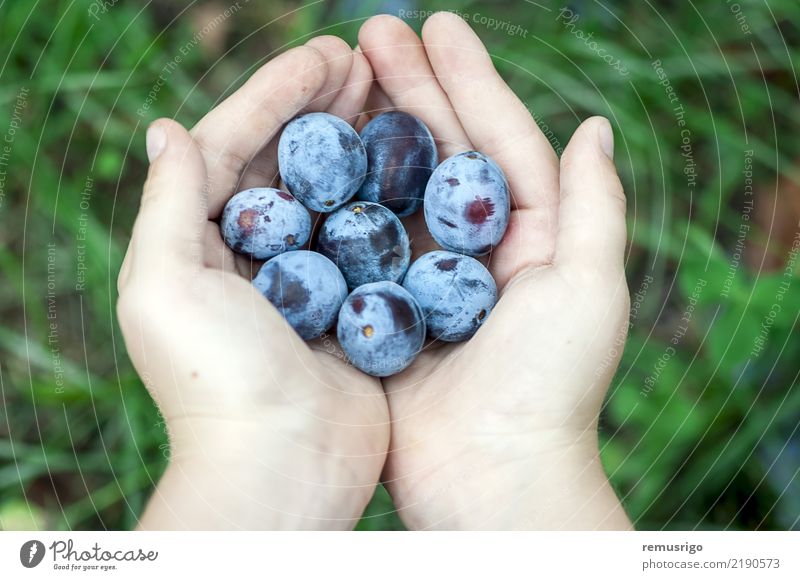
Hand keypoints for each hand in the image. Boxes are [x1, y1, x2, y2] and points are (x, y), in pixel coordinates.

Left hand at [117, 38, 388, 529]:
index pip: (236, 145)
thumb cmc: (216, 378)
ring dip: (361, 141)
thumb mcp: (165, 284)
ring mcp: (309, 279)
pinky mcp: (353, 305)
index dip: (278, 93)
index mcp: (200, 243)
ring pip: (335, 191)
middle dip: (324, 106)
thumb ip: (166, 202)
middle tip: (367, 58)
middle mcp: (253, 255)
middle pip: (290, 161)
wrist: (283, 467)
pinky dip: (388, 196)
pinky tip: (416, 163)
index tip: (328, 52)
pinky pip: (371, 236)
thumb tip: (165, 128)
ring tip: (393, 93)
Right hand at [357, 14, 631, 529]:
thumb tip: (595, 125)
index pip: (496, 138)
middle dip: (407, 90)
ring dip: (367, 132)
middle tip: (368, 32)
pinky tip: (311, 158)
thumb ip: (593, 205)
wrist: (490, 477)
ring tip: (337, 77)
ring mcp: (422, 277)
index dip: (467, 78)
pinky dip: (337, 198)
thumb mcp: (589, 288)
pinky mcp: (381, 308)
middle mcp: (474, 250)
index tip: (433, 24)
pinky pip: (356, 242)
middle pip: (438, 153)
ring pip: (391, 187)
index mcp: (528, 236)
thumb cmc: (548, 385)